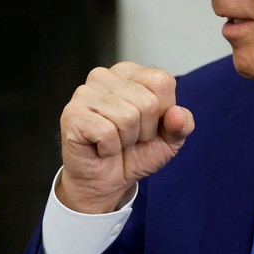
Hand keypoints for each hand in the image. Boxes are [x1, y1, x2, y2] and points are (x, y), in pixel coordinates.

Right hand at [56, 61, 194, 213]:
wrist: (105, 181)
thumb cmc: (134, 153)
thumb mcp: (170, 140)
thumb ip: (182, 124)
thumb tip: (177, 115)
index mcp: (130, 72)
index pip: (162, 82)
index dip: (163, 112)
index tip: (148, 125)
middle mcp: (104, 76)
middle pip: (147, 102)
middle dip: (145, 130)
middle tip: (129, 138)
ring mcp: (84, 93)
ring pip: (128, 117)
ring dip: (126, 140)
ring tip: (114, 141)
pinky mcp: (72, 114)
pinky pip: (107, 132)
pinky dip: (109, 148)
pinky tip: (100, 147)